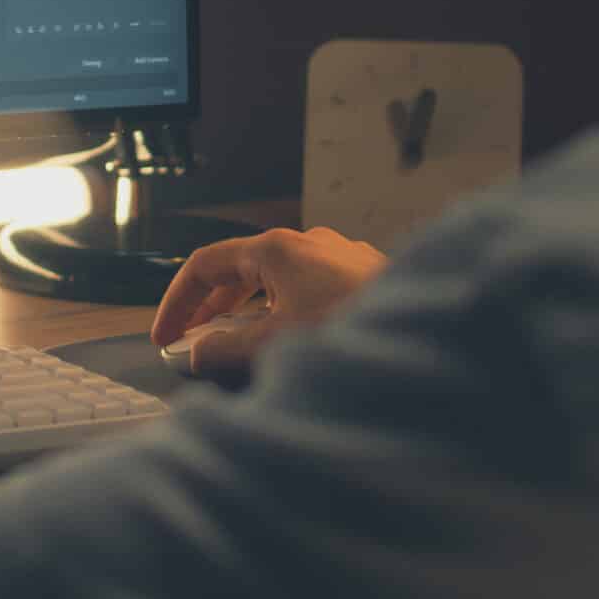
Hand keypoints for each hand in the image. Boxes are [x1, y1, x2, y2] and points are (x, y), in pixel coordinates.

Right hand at [149, 226, 386, 375]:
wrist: (432, 332)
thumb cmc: (356, 329)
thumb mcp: (275, 343)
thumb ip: (225, 349)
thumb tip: (197, 354)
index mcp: (277, 249)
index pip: (204, 265)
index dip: (177, 302)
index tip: (166, 335)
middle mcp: (307, 243)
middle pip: (239, 270)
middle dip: (210, 308)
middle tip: (192, 341)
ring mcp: (338, 257)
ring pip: (276, 280)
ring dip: (248, 311)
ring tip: (238, 344)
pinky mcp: (362, 276)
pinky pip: (308, 289)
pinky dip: (284, 312)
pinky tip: (292, 341)